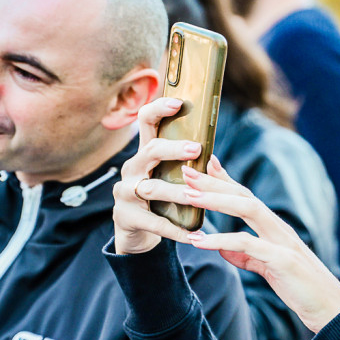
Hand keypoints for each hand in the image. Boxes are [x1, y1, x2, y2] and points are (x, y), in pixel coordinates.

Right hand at [112, 97, 201, 253]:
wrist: (136, 234)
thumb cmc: (159, 202)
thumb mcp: (170, 180)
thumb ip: (188, 169)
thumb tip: (213, 157)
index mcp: (145, 154)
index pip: (145, 121)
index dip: (159, 109)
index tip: (178, 103)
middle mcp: (132, 168)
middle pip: (150, 151)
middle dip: (173, 149)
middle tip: (197, 149)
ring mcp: (125, 192)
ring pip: (152, 188)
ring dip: (177, 192)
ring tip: (197, 197)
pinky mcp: (126, 217)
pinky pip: (153, 222)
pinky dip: (175, 230)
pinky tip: (194, 235)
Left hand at [181, 156, 339, 332]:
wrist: (330, 309)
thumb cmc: (300, 288)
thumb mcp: (268, 269)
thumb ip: (247, 257)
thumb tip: (225, 251)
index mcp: (275, 229)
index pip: (247, 196)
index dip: (225, 179)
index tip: (204, 163)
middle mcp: (279, 229)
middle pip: (244, 195)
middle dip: (215, 181)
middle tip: (187, 170)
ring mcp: (282, 242)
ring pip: (247, 209)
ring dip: (216, 200)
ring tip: (189, 196)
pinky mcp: (282, 260)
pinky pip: (247, 245)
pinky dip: (221, 241)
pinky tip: (199, 241)